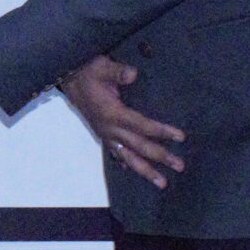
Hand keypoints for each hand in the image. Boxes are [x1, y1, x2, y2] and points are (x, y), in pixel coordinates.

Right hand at [59, 56, 184, 189]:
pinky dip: (126, 163)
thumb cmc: (88, 72)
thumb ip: (117, 72)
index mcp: (112, 113)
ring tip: (161, 183)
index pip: (141, 125)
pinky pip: (116, 154)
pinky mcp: (103, 134)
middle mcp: (109, 129)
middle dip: (159, 156)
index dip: (161, 131)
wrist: (69, 79)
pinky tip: (134, 170)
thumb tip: (132, 74)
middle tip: (179, 166)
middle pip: (138, 146)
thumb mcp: (101, 67)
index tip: (180, 137)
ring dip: (145, 170)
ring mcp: (106, 134)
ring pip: (127, 157)